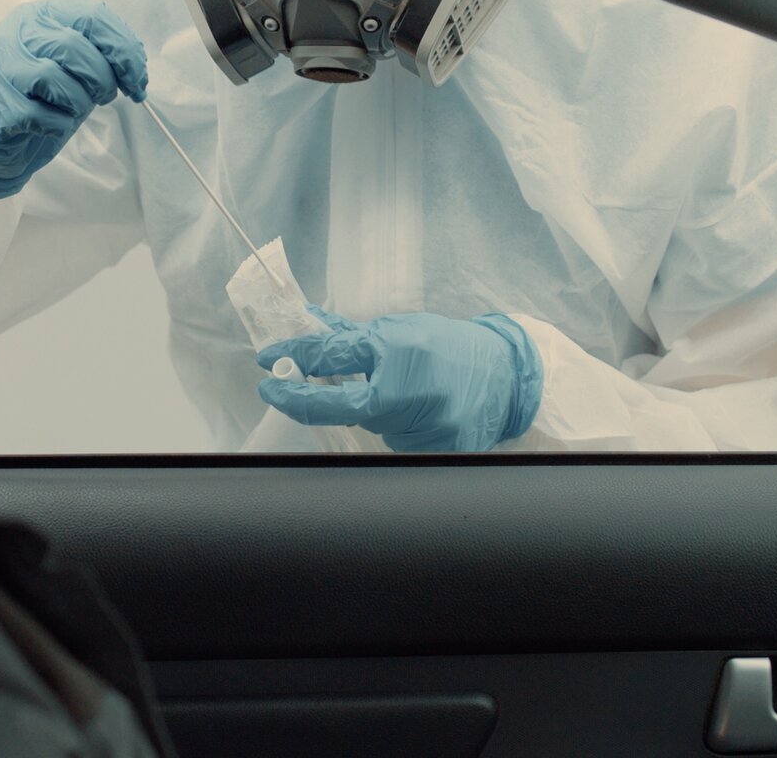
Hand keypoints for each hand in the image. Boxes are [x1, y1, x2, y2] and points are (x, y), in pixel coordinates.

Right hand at [0, 0, 148, 203]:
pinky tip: (51, 126)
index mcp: (40, 15)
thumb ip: (100, 56)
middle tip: (106, 97)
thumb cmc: (37, 99)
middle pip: (74, 46)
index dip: (123, 49)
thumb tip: (135, 66)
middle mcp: (15, 34)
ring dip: (79, 104)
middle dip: (102, 78)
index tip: (137, 79)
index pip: (91, 16)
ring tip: (72, 111)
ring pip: (56, 79)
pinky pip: (42, 116)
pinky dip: (59, 126)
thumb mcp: (72, 68)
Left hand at [256, 308, 542, 451]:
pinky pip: (395, 442)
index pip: (333, 354)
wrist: (506, 374)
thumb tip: (307, 326)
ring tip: (405, 391)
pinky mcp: (435, 450)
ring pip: (369, 424)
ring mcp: (423, 425)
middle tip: (274, 390)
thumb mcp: (402, 328)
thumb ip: (355, 336)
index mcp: (399, 349)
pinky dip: (397, 426)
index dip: (295, 356)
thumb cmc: (451, 346)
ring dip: (369, 410)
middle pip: (337, 405)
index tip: (270, 360)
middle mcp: (409, 390)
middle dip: (298, 399)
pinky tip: (421, 411)